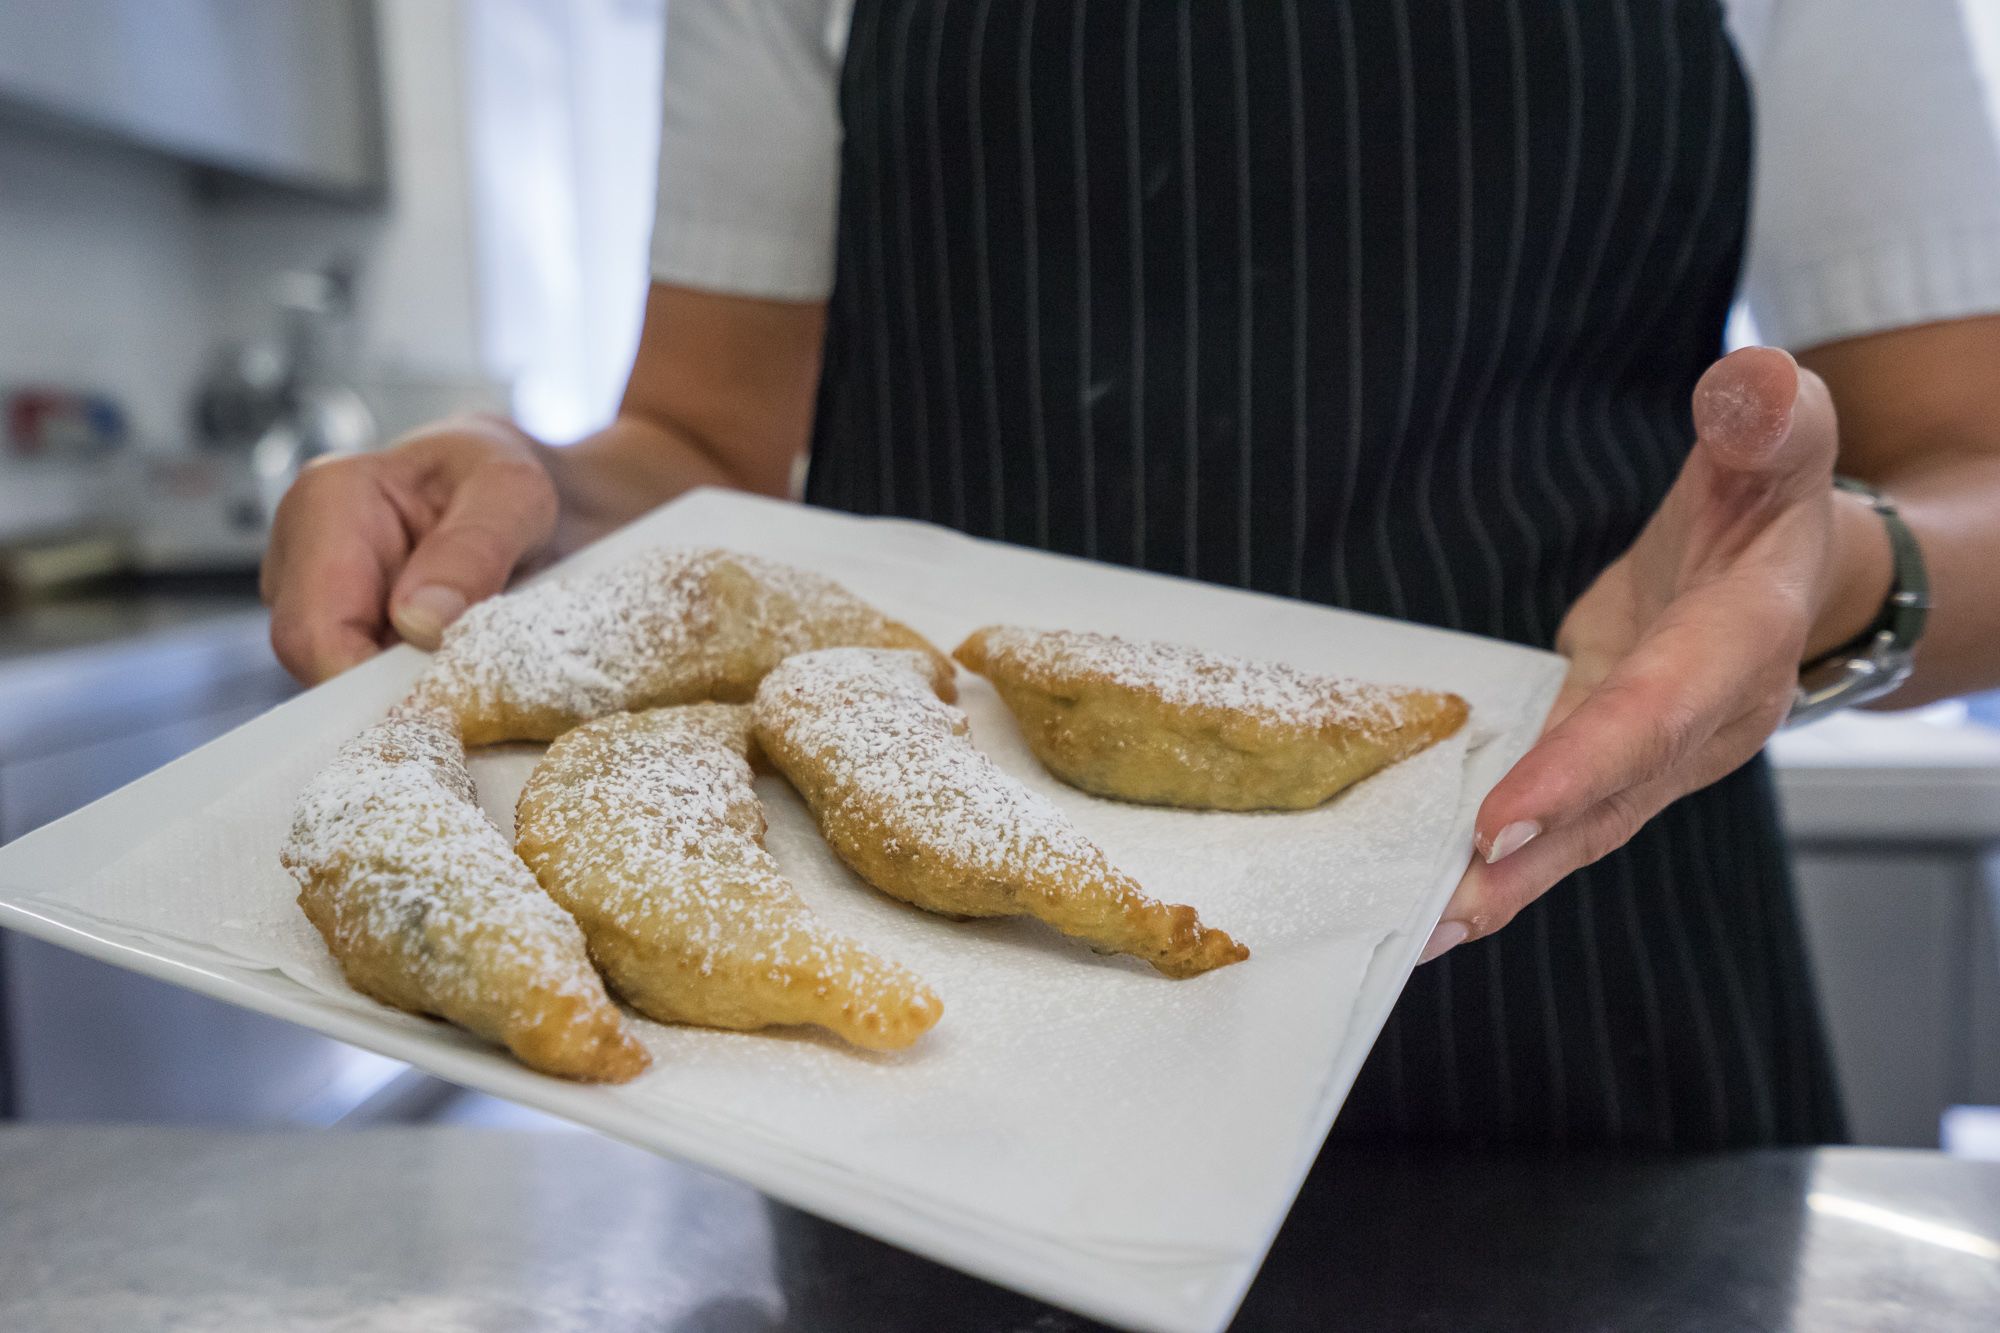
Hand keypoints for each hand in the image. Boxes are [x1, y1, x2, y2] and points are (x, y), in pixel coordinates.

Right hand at [260, 415, 558, 683]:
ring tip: (474, 663)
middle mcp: (297, 555)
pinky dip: (411, 689)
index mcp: (326, 503)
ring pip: (340, 683)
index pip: (315, 630)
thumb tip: (420, 623)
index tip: (444, 699)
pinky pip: (362, 686)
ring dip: (408, 690)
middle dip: (395, 689)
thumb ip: (473, 549)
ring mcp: (307, 602)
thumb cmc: (500, 479)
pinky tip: (456, 671)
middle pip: (318, 665)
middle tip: (473, 687)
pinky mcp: (334, 634)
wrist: (503, 492)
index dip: (372, 683)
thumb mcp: (513, 494)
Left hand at [1420, 346, 1875, 961]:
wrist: (1786, 562)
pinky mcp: (1611, 759)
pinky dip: (1500, 860)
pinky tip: (1431, 902)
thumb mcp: (1777, 438)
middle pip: (1611, 801)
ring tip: (1418, 933)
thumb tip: (1749, 384)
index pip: (1655, 713)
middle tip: (1440, 912)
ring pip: (1580, 829)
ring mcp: (1656, 754)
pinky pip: (1557, 816)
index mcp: (1737, 645)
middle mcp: (1700, 722)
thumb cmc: (1770, 495)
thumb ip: (1767, 416)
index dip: (1583, 766)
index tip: (1503, 812)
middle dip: (1528, 856)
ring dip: (1503, 883)